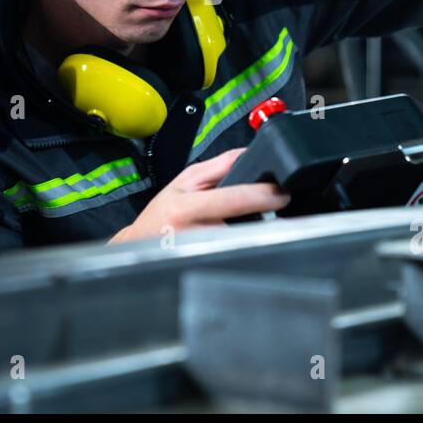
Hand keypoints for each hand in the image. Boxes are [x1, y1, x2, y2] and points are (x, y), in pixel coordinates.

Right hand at [107, 148, 289, 244]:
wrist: (140, 247)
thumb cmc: (161, 215)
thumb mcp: (184, 182)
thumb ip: (218, 167)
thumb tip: (247, 154)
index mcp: (185, 209)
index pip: (233, 200)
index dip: (262, 196)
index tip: (281, 194)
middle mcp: (194, 235)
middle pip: (245, 227)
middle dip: (265, 218)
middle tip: (277, 208)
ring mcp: (203, 256)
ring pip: (244, 244)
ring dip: (258, 233)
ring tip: (256, 223)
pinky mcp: (210, 268)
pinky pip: (238, 256)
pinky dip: (248, 246)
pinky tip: (244, 239)